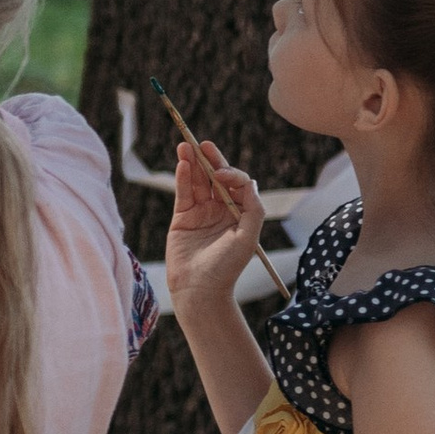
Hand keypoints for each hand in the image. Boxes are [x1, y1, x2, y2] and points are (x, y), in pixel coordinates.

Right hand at [164, 138, 265, 310]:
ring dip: (192, 163)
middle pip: (215, 177)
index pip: (237, 184)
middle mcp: (221, 210)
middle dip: (210, 159)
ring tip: (186, 145)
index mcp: (240, 213)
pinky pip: (183, 193)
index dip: (230, 174)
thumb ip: (252, 209)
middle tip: (203, 144)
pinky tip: (182, 164)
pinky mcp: (182, 217)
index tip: (220, 175)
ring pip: (197, 181)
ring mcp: (200, 212)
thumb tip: (249, 182)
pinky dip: (182, 177)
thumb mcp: (248, 238)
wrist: (199, 290)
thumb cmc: (227, 267)